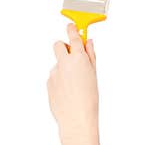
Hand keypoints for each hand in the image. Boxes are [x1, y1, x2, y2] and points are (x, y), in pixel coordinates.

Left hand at [47, 22, 99, 136]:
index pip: (74, 37)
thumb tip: (88, 43)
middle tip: (73, 57)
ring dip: (64, 68)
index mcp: (77, 59)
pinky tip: (69, 92)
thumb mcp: (94, 75)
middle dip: (64, 47)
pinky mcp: (48, 83)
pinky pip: (54, 76)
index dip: (73, 29)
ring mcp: (54, 73)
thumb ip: (90, 57)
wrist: (76, 118)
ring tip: (75, 85)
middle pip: (58, 45)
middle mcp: (63, 63)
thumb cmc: (89, 100)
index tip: (72, 26)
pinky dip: (61, 80)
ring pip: (57, 64)